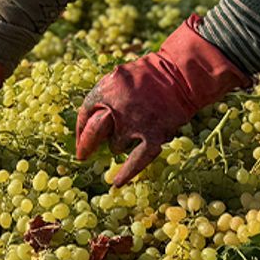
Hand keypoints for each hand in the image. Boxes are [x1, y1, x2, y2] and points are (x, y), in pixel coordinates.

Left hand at [75, 14, 248, 185]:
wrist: (180, 75)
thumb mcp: (118, 77)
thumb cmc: (149, 75)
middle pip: (94, 132)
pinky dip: (126, 173)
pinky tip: (116, 183)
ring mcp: (136, 123)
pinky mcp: (154, 136)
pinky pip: (136, 161)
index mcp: (107, 88)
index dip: (80, 128)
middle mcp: (118, 107)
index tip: (79, 139)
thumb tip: (86, 123)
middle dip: (86, 145)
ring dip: (119, 143)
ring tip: (133, 131)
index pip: (85, 112)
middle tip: (82, 156)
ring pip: (116, 146)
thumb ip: (102, 95)